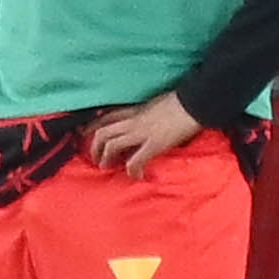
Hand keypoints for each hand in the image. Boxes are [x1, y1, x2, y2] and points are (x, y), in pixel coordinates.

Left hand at [83, 91, 204, 174]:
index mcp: (136, 110)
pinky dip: (132, 169)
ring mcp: (143, 132)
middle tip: (96, 158)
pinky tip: (135, 175)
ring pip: (112, 144)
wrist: (195, 103)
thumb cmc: (181, 103)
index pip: (107, 116)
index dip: (92, 126)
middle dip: (95, 147)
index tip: (83, 133)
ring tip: (106, 167)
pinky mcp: (154, 144)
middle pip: (103, 131)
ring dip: (106, 158)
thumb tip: (144, 121)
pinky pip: (136, 159)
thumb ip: (146, 113)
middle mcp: (134, 121)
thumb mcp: (156, 104)